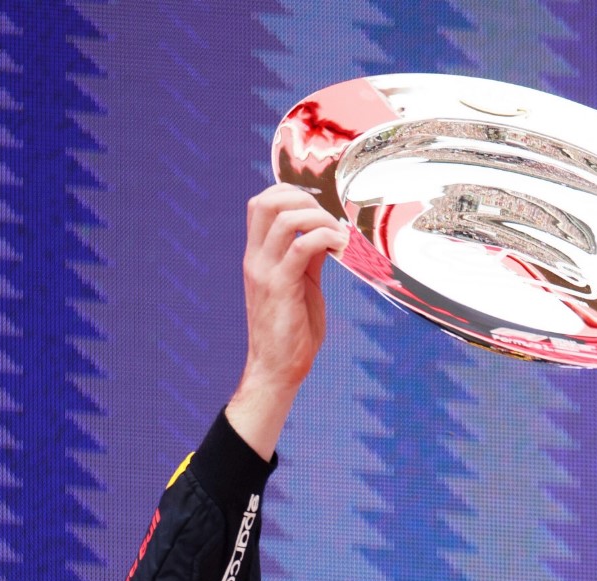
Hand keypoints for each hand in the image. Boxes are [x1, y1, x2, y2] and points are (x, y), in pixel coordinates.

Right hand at [227, 184, 348, 458]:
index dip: (290, 194)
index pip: (261, 205)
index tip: (321, 208)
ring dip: (317, 216)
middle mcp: (256, 259)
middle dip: (301, 198)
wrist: (277, 370)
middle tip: (330, 217)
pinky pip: (299, 246)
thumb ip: (307, 261)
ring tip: (338, 233)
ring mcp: (265, 271)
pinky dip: (323, 237)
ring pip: (283, 218)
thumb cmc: (291, 334)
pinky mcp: (280, 286)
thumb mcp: (301, 287)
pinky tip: (340, 247)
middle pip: (265, 201)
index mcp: (258, 257)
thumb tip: (324, 237)